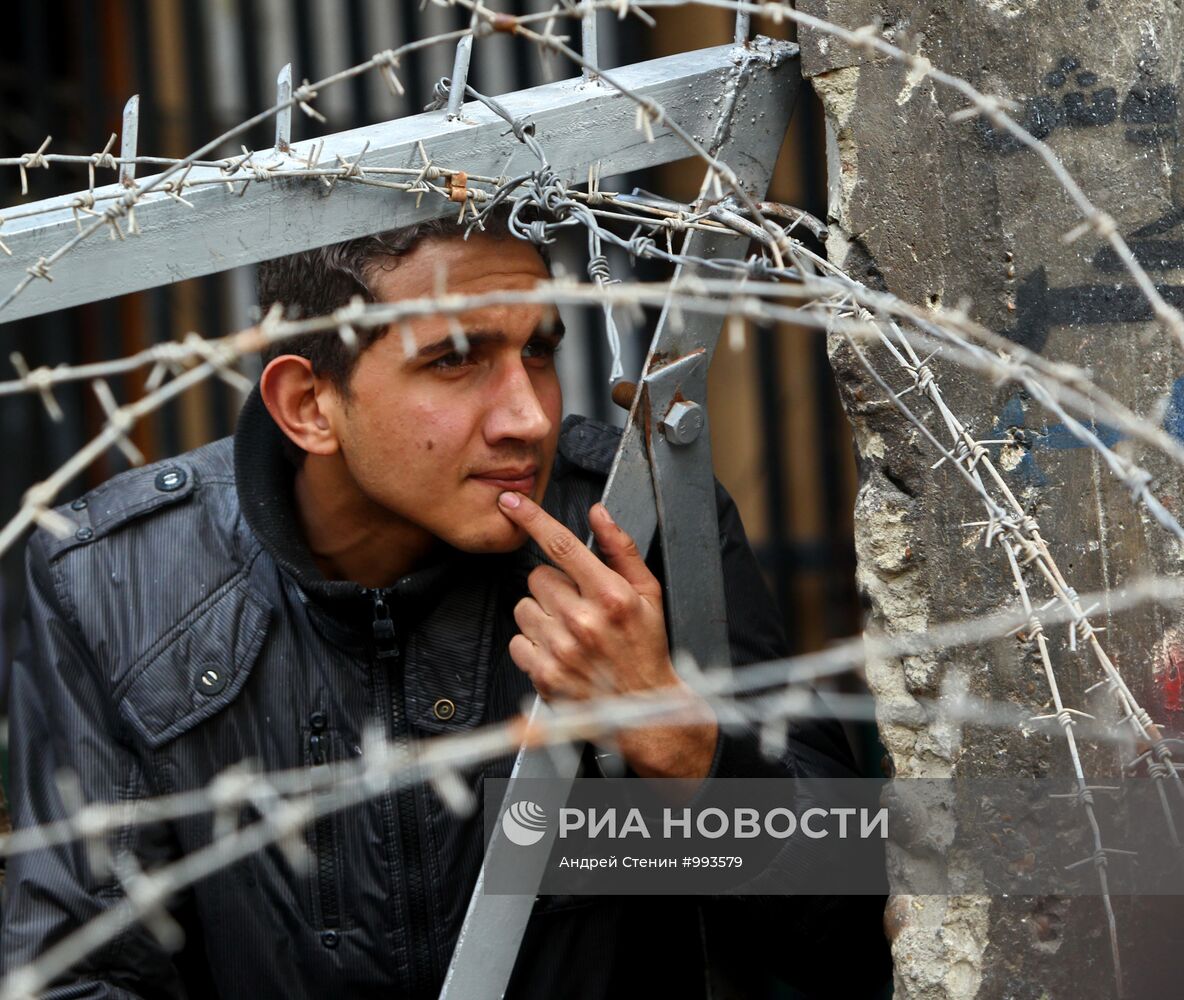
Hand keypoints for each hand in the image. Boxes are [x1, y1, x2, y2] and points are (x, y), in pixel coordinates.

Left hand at [497, 491, 717, 779]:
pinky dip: (533, 644)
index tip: (511, 502)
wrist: (644, 708)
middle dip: (554, 587)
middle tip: (578, 606)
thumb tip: (599, 513)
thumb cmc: (646, 648)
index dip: (532, 518)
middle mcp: (583, 621)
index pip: (562, 545)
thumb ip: (621, 549)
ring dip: (542, 615)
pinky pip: (517, 641)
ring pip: (523, 607)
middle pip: (537, 577)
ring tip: (570, 632)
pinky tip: (559, 652)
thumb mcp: (649, 593)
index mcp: (611, 596)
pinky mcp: (544, 674)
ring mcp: (561, 650)